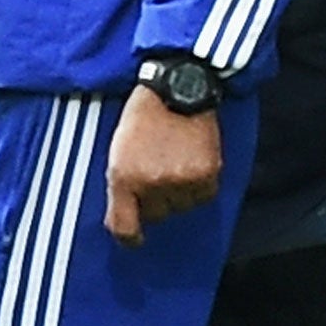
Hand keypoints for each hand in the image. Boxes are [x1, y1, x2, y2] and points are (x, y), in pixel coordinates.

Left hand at [104, 88, 221, 246]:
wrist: (179, 88)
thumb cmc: (144, 117)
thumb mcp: (118, 151)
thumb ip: (120, 188)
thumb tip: (130, 222)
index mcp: (124, 177)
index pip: (124, 227)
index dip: (129, 237)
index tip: (135, 238)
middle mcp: (151, 183)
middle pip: (157, 215)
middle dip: (156, 199)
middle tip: (158, 171)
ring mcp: (181, 180)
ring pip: (182, 207)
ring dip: (180, 192)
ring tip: (177, 161)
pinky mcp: (207, 173)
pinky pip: (204, 196)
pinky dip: (200, 185)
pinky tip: (194, 163)